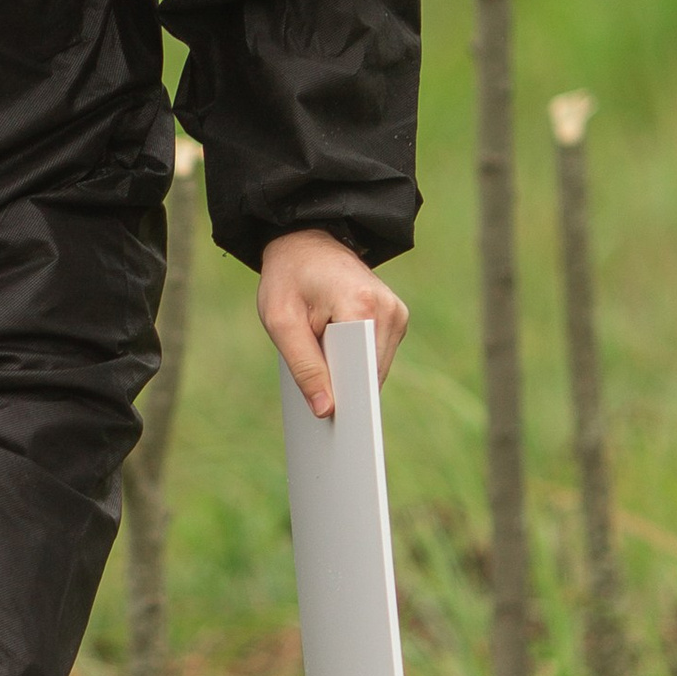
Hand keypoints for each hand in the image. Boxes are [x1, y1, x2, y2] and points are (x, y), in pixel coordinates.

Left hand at [258, 230, 407, 419]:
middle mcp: (388, 310)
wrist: (304, 240)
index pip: (364, 369)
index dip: (353, 402)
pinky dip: (355, 367)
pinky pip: (375, 357)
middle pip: (372, 373)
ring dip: (351, 379)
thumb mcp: (281, 321)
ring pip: (375, 368)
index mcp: (362, 306)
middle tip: (324, 425)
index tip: (344, 435)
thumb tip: (326, 411)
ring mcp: (395, 313)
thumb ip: (304, 366)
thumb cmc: (288, 277)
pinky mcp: (393, 317)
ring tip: (325, 399)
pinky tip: (334, 375)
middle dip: (348, 394)